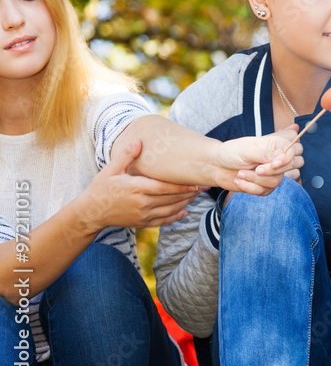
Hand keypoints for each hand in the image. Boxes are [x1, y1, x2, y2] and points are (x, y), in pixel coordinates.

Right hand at [79, 140, 204, 231]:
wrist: (90, 212)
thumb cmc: (101, 188)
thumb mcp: (111, 170)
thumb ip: (126, 156)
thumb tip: (138, 141)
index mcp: (136, 188)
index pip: (166, 187)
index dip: (183, 186)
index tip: (197, 182)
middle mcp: (142, 203)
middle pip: (172, 199)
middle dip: (190, 193)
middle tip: (205, 186)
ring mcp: (143, 215)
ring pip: (171, 210)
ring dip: (186, 203)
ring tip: (198, 195)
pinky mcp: (142, 223)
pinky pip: (163, 221)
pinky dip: (176, 217)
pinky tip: (185, 212)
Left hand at [214, 124, 303, 195]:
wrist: (217, 166)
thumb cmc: (231, 153)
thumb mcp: (246, 150)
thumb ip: (265, 154)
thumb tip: (281, 156)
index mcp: (274, 145)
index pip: (292, 151)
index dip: (286, 159)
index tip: (274, 164)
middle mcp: (276, 159)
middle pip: (288, 168)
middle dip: (270, 172)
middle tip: (256, 169)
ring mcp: (271, 173)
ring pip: (276, 182)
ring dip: (255, 180)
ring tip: (241, 174)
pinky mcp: (264, 186)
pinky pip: (265, 191)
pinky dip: (250, 188)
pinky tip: (240, 181)